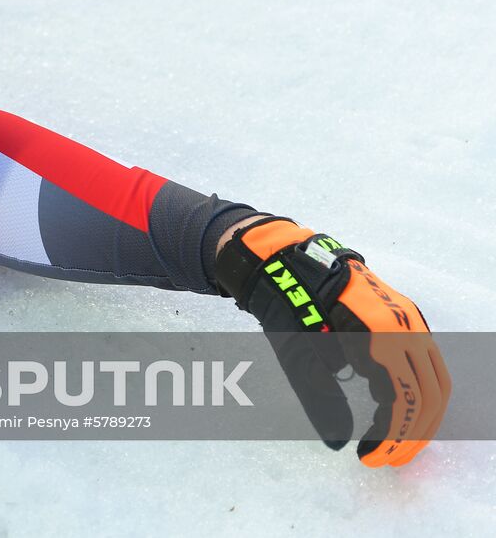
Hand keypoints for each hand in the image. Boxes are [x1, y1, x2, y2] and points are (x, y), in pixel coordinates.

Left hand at [215, 218, 451, 466]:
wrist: (288, 260)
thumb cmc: (290, 303)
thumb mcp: (298, 356)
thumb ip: (321, 400)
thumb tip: (340, 441)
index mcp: (383, 335)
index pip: (404, 400)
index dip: (391, 437)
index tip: (369, 459)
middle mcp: (407, 327)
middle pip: (429, 395)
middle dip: (412, 434)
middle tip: (387, 461)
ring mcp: (410, 321)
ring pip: (433, 382)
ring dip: (418, 418)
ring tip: (392, 445)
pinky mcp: (404, 322)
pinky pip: (423, 366)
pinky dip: (413, 395)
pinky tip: (390, 415)